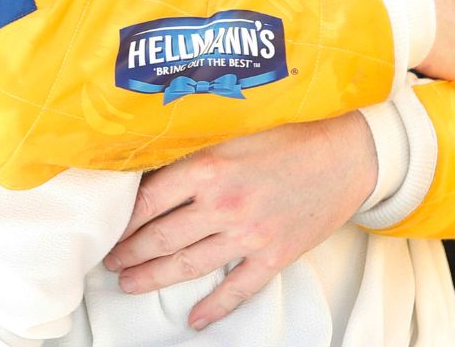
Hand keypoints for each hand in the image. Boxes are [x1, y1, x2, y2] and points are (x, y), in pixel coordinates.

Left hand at [103, 113, 375, 329]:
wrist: (346, 157)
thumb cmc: (289, 138)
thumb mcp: (232, 134)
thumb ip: (195, 156)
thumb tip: (152, 171)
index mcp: (209, 168)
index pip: (149, 201)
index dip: (123, 220)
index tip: (108, 229)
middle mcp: (223, 204)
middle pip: (162, 237)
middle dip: (130, 253)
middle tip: (110, 262)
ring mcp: (249, 235)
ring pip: (190, 264)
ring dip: (155, 277)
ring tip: (130, 285)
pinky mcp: (274, 256)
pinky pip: (237, 289)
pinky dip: (214, 307)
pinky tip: (194, 319)